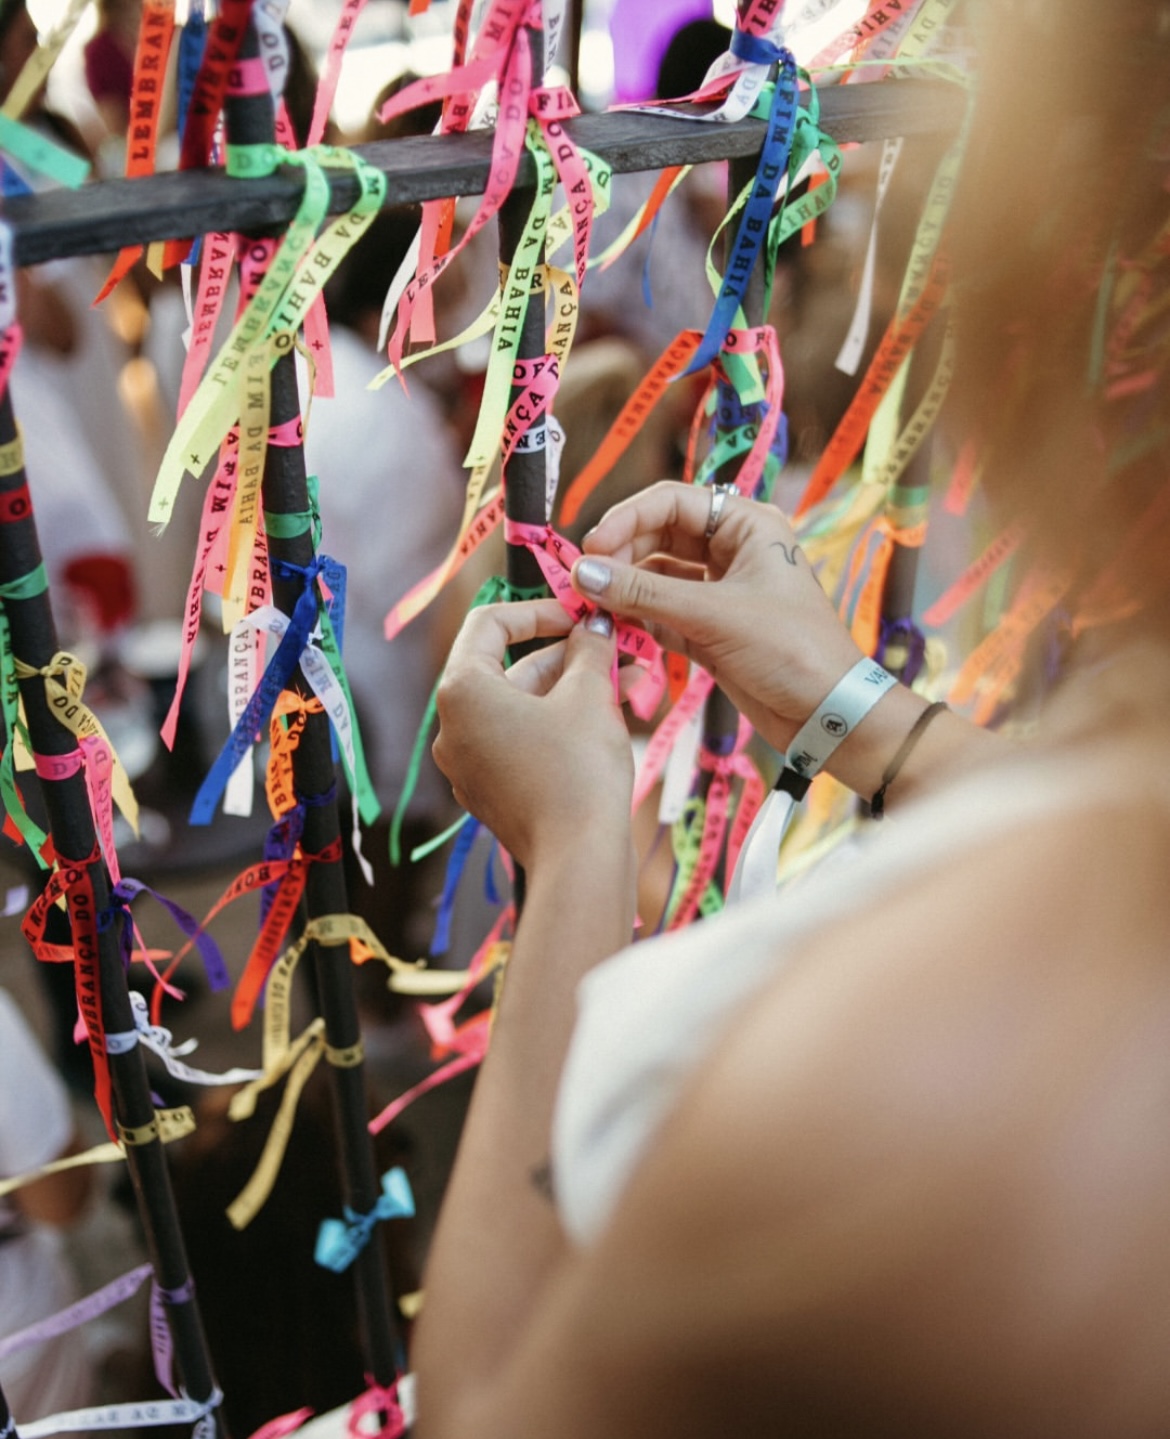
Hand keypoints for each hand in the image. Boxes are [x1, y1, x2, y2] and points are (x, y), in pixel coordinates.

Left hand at [433, 597, 634, 868]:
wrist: (579, 861)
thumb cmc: (579, 771)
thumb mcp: (589, 695)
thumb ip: (589, 648)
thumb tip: (594, 624)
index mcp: (462, 692)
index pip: (490, 623)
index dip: (540, 609)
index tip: (582, 613)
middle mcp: (453, 727)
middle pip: (512, 669)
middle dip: (571, 655)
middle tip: (620, 646)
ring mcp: (470, 764)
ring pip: (525, 707)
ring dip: (576, 689)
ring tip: (634, 680)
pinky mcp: (493, 792)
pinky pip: (525, 741)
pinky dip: (562, 724)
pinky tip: (613, 715)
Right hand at [572, 481, 864, 753]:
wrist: (828, 714)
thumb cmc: (790, 650)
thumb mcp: (714, 615)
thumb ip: (645, 594)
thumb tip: (583, 573)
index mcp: (747, 525)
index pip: (672, 502)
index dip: (627, 519)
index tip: (592, 548)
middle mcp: (732, 551)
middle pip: (659, 536)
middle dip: (622, 555)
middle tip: (585, 581)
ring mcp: (720, 591)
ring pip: (658, 576)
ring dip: (627, 589)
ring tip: (594, 606)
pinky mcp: (710, 630)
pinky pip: (662, 612)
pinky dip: (639, 618)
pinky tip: (617, 627)